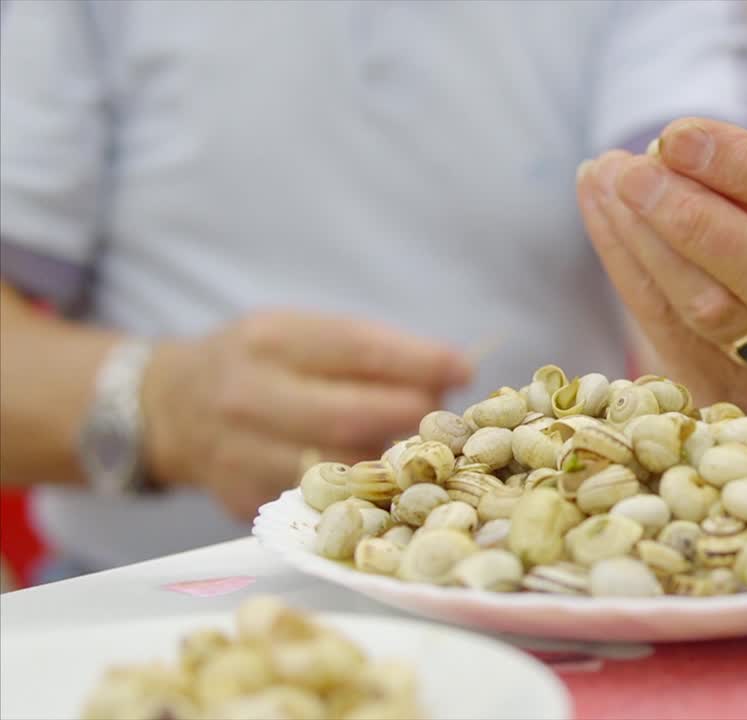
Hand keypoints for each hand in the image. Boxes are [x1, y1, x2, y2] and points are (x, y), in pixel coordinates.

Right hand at [140, 311, 470, 518]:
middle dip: (411, 418)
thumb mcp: (302, 333)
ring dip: (391, 462)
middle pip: (348, 416)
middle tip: (451, 422)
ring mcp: (238, 453)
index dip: (417, 361)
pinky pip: (316, 500)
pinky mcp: (242, 499)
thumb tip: (452, 373)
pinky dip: (358, 491)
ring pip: (337, 468)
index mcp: (270, 341)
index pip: (355, 349)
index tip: (464, 368)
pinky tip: (381, 481)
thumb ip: (369, 351)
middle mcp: (248, 395)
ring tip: (421, 452)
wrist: (166, 405)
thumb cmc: (260, 363)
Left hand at [576, 118, 746, 410]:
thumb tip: (667, 150)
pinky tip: (605, 216)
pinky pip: (671, 334)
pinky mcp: (739, 405)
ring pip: (715, 312)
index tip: (678, 135)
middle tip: (632, 169)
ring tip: (609, 181)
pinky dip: (629, 270)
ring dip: (648, 241)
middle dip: (693, 215)